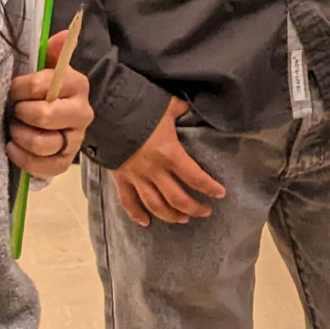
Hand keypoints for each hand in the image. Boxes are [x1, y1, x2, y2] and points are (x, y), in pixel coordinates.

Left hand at [5, 26, 92, 178]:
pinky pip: (44, 167)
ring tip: (12, 128)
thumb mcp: (48, 66)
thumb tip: (63, 34)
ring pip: (43, 143)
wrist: (55, 117)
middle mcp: (82, 113)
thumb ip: (51, 50)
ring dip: (20, 136)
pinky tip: (13, 148)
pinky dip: (23, 159)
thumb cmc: (44, 89)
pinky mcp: (65, 162)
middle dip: (21, 114)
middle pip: (45, 116)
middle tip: (13, 111)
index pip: (44, 84)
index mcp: (77, 84)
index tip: (11, 90)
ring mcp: (75, 140)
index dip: (20, 88)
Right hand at [109, 97, 224, 225]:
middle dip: (193, 208)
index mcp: (170, 153)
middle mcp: (155, 170)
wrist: (108, 111)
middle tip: (205, 212)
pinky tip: (146, 222)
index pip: (195, 177)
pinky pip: (128, 201)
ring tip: (183, 219)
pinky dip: (136, 214)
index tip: (220, 193)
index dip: (210, 188)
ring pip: (155, 205)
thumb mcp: (168, 105)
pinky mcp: (121, 178)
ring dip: (170, 215)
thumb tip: (189, 107)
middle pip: (177, 198)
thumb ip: (181, 109)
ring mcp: (136, 176)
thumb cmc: (141, 108)